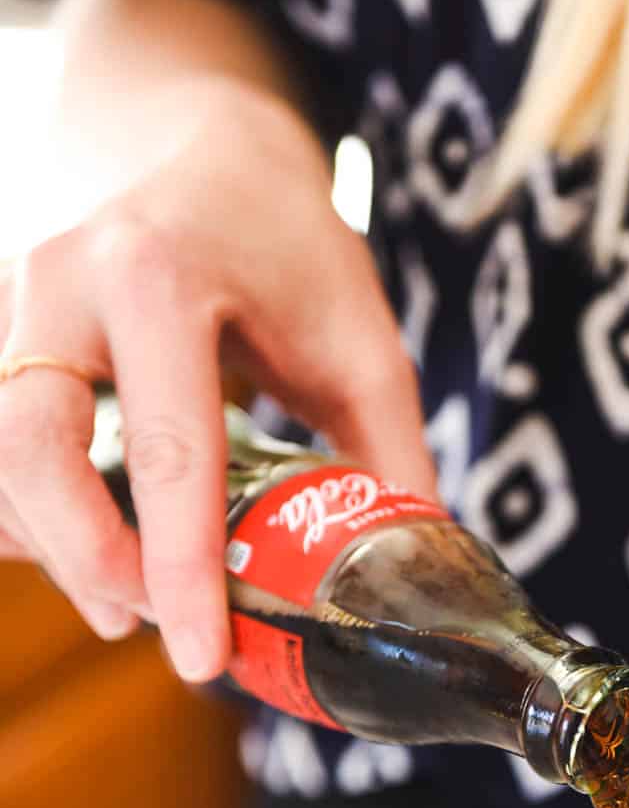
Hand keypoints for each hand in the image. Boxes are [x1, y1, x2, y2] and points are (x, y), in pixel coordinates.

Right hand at [0, 79, 431, 678]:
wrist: (205, 149)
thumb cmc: (290, 246)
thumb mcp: (362, 340)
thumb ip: (386, 459)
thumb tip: (409, 581)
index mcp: (161, 276)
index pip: (165, 451)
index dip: (181, 570)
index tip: (200, 658)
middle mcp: (64, 281)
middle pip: (31, 451)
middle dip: (90, 561)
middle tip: (151, 625)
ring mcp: (14, 302)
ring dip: (57, 546)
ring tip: (131, 600)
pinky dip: (32, 512)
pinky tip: (93, 548)